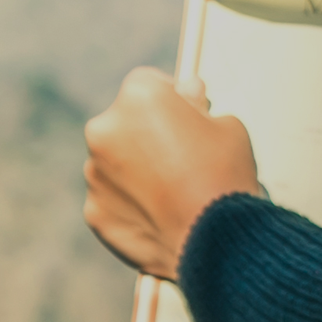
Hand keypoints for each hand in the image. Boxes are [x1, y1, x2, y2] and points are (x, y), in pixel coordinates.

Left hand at [84, 67, 263, 281]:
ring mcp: (95, 172)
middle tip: (180, 156)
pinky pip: (110, 199)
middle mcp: (105, 129)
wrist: (214, 239)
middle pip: (124, 122)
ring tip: (171, 191)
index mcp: (139, 99)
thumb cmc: (224, 176)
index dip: (169, 97)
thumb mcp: (227, 126)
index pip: (148, 83)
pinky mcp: (93, 210)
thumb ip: (197, 105)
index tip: (184, 114)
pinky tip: (159, 215)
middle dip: (145, 133)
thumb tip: (187, 93)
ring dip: (134, 169)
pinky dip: (128, 204)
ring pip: (113, 162)